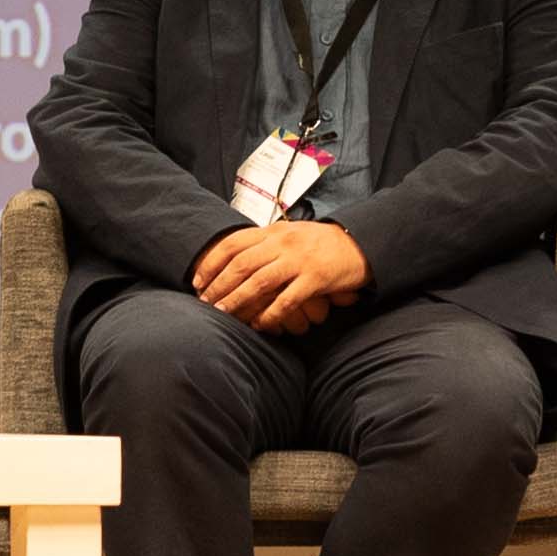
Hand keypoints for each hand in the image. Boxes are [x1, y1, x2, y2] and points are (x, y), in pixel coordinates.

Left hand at [187, 218, 369, 330]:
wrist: (358, 243)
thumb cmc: (321, 242)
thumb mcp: (290, 232)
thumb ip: (265, 241)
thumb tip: (235, 254)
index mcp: (274, 231)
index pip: (233, 244)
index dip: (212, 263)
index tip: (198, 280)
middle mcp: (283, 243)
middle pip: (241, 264)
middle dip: (218, 285)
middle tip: (204, 302)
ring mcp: (299, 261)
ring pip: (259, 282)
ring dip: (237, 299)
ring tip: (222, 313)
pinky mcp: (315, 279)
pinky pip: (286, 300)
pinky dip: (270, 314)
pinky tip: (259, 324)